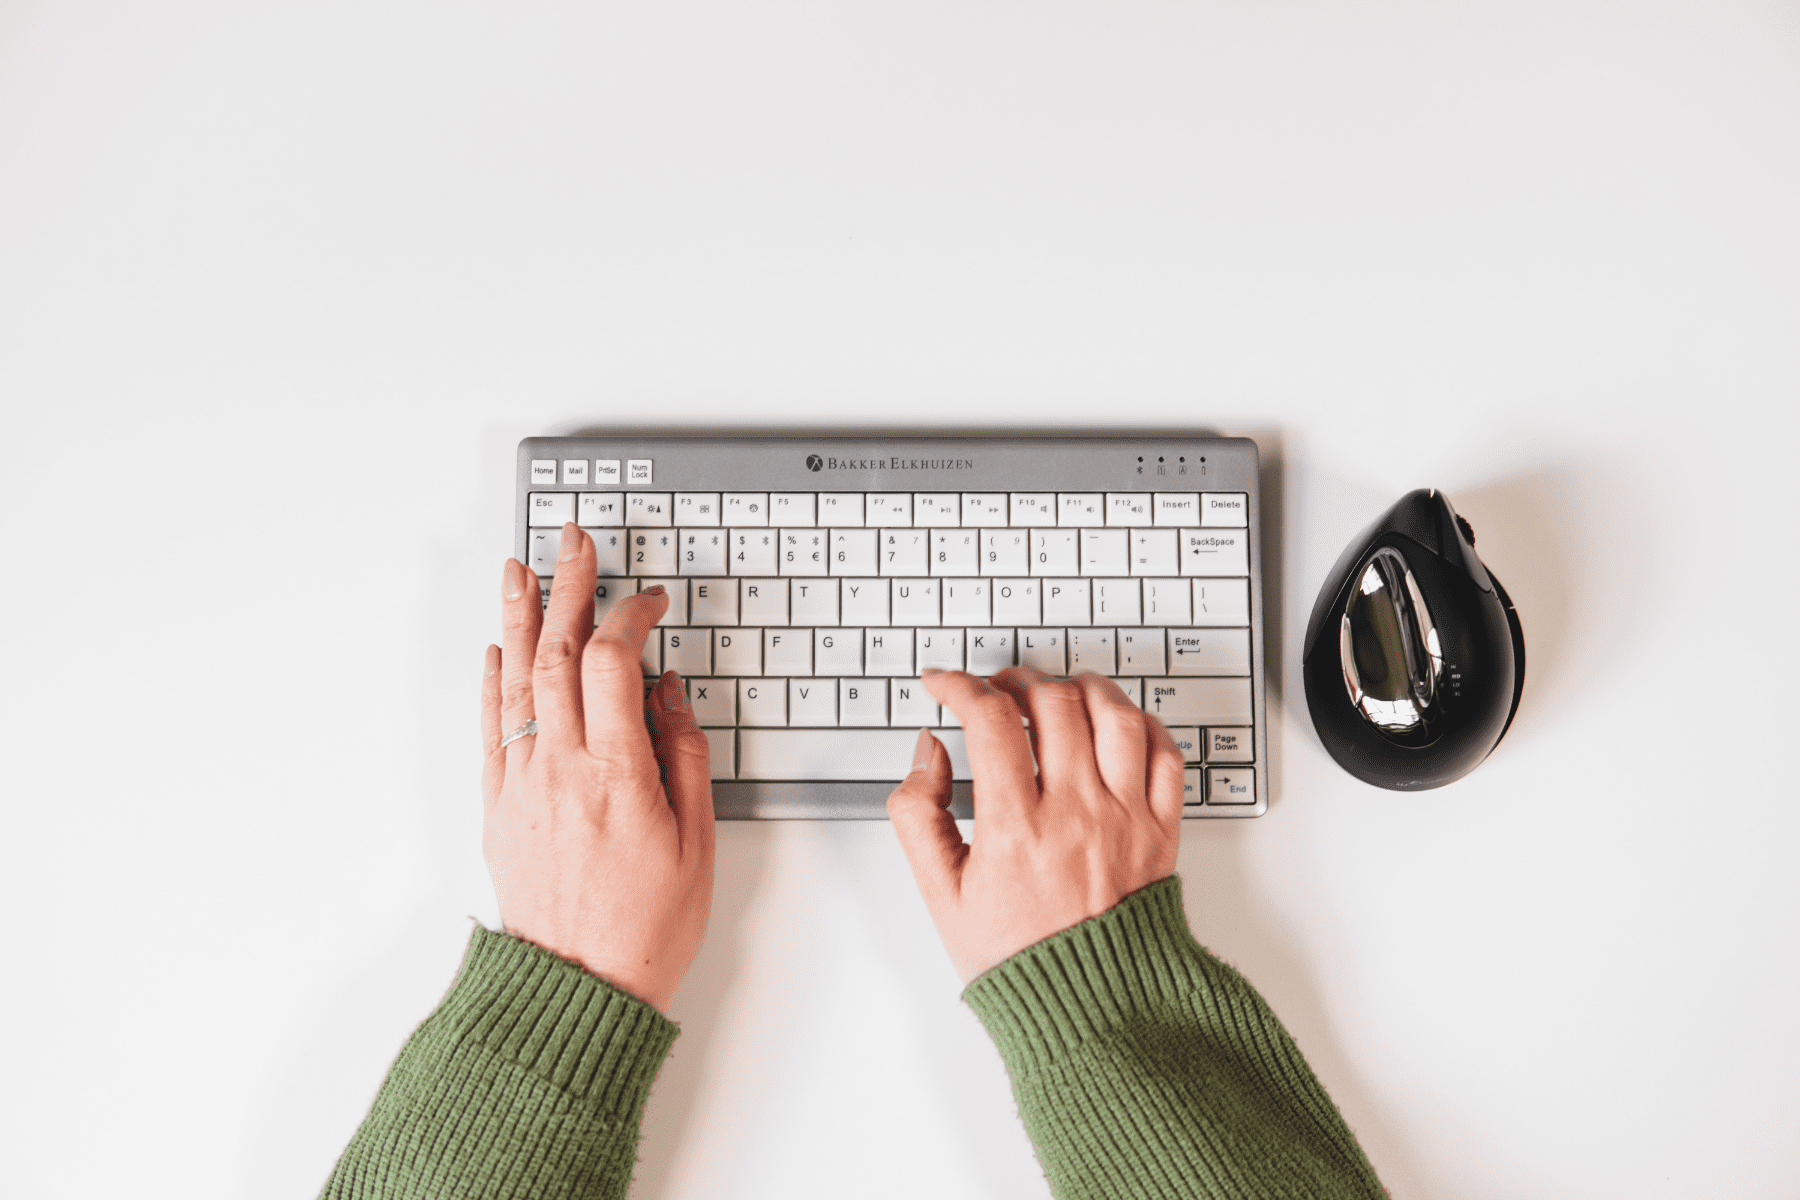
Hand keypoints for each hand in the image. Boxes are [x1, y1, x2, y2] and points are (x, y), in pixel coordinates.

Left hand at [479, 523, 714, 1011]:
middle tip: (575, 542)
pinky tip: (498, 650)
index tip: (648, 599)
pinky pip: (490, 728)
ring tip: (521, 569)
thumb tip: (668, 690)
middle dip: (569, 589)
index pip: (614, 662)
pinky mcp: (498, 806)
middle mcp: (560, 768)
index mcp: (616, 772)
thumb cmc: (646, 925)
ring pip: (516, 680)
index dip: (630, 615)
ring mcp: (522, 784)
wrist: (577, 987)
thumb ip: (684, 754)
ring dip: (520, 618)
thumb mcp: (697, 840)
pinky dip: (493, 681)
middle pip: (558, 655)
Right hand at [887, 667, 1184, 982]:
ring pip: (1114, 713)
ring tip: (1056, 694)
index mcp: (1016, 829)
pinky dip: (1139, 722)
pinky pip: (1164, 752)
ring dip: (1080, 686)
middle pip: (1053, 703)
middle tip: (997, 691)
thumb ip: (918, 817)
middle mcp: (1076, 814)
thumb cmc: (1020, 956)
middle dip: (1016, 680)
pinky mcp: (1163, 829)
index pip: (990, 721)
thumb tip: (927, 755)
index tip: (945, 686)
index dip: (960, 686)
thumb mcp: (941, 895)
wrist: (1093, 1009)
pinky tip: (1112, 726)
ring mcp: (1126, 817)